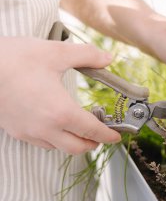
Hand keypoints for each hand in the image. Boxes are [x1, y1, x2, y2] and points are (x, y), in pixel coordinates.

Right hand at [0, 37, 120, 153]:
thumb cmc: (14, 58)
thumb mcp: (55, 52)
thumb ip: (87, 56)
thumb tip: (109, 58)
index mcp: (60, 112)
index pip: (92, 131)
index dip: (107, 135)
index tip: (117, 137)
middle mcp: (45, 128)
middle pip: (77, 148)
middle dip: (93, 143)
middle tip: (101, 133)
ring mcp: (28, 132)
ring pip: (58, 148)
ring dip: (74, 142)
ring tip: (80, 129)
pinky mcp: (15, 130)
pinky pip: (41, 143)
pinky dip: (56, 140)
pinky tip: (56, 126)